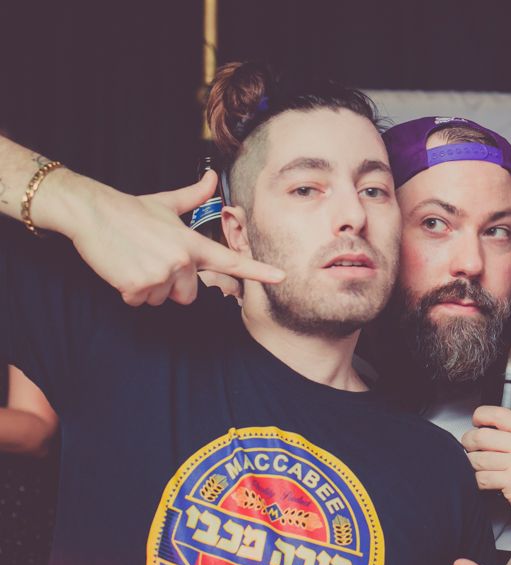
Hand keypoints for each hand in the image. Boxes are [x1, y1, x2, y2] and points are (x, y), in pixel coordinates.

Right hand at [55, 170, 282, 305]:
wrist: (92, 212)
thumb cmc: (130, 209)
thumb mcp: (167, 203)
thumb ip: (195, 196)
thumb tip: (213, 177)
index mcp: (192, 243)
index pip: (231, 261)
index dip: (258, 271)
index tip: (281, 277)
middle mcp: (181, 260)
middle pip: (189, 295)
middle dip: (172, 284)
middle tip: (153, 260)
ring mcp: (160, 274)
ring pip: (164, 299)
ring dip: (150, 288)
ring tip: (137, 261)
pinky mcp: (137, 286)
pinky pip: (140, 302)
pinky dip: (130, 291)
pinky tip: (124, 269)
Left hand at [463, 406, 510, 533]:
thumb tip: (496, 426)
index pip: (498, 414)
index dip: (481, 416)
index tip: (476, 421)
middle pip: (482, 436)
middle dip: (468, 441)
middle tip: (469, 446)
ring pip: (478, 458)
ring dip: (472, 463)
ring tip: (478, 465)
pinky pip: (482, 478)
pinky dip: (477, 480)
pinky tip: (483, 480)